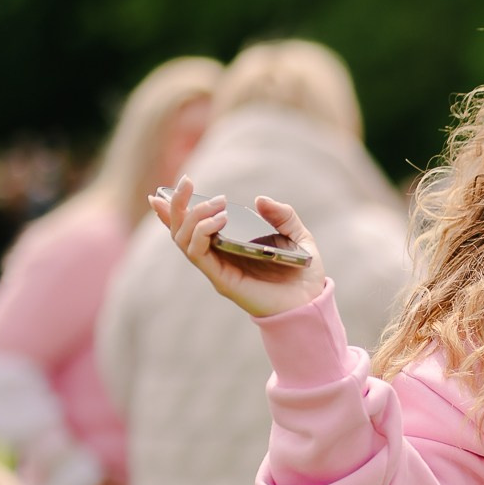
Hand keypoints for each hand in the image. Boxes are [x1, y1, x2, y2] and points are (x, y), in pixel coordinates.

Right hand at [147, 176, 327, 317]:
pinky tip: (219, 220)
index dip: (175, 210)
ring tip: (218, 204)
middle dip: (178, 204)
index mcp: (230, 246)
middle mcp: (218, 258)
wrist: (312, 302)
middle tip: (187, 182)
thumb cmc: (304, 274)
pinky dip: (202, 233)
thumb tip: (259, 200)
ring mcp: (218, 269)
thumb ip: (283, 216)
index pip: (192, 228)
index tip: (171, 188)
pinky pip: (198, 253)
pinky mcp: (222, 280)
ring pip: (184, 240)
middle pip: (181, 231)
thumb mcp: (298, 237)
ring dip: (194, 216)